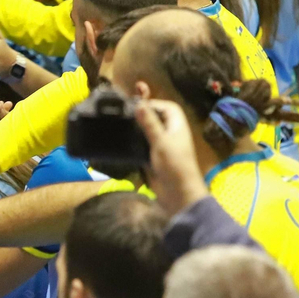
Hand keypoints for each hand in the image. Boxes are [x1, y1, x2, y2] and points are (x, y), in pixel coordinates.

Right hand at [133, 94, 208, 214]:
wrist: (178, 194)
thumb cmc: (174, 165)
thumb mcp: (161, 142)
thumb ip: (149, 123)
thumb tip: (138, 104)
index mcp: (177, 127)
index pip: (168, 107)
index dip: (154, 103)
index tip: (137, 106)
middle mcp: (170, 134)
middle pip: (157, 119)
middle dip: (143, 115)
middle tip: (124, 114)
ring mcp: (162, 147)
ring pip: (148, 132)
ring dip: (137, 129)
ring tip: (120, 125)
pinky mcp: (153, 158)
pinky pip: (142, 146)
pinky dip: (134, 143)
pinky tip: (122, 142)